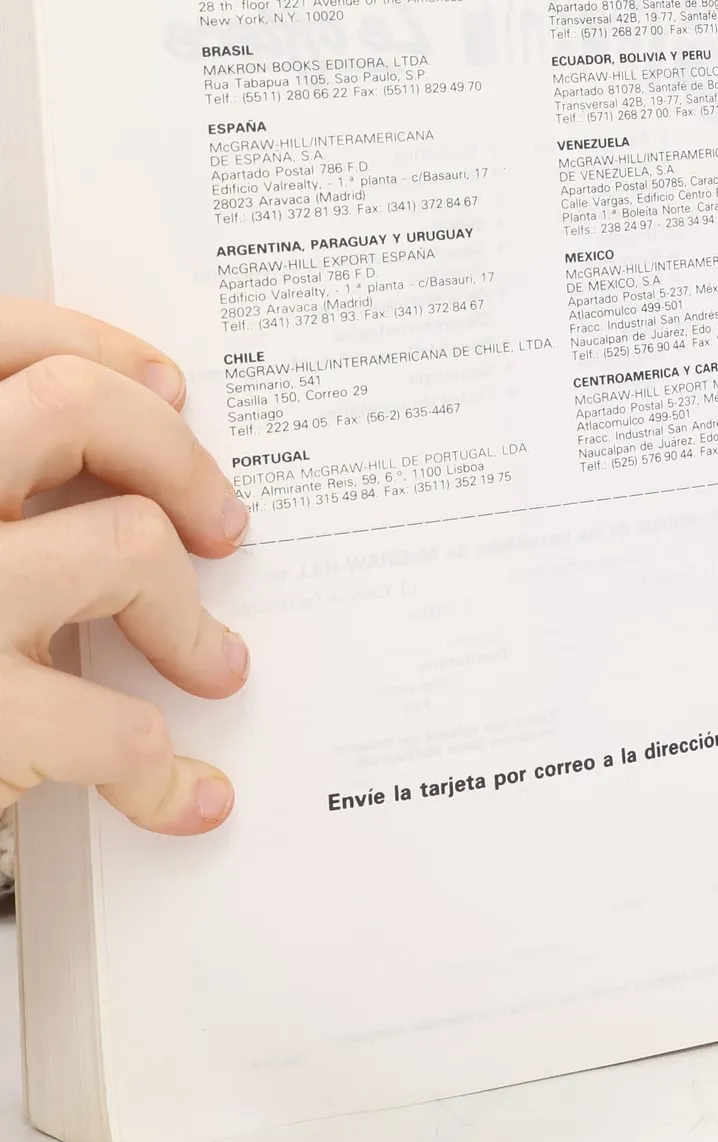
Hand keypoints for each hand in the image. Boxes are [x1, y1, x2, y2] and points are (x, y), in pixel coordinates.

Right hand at [0, 299, 250, 834]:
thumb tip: (124, 429)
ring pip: (125, 545)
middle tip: (219, 523)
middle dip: (174, 457)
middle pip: (73, 408)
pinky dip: (163, 768)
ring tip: (209, 663)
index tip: (162, 387)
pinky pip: (119, 726)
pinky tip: (178, 792)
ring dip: (186, 618)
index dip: (96, 349)